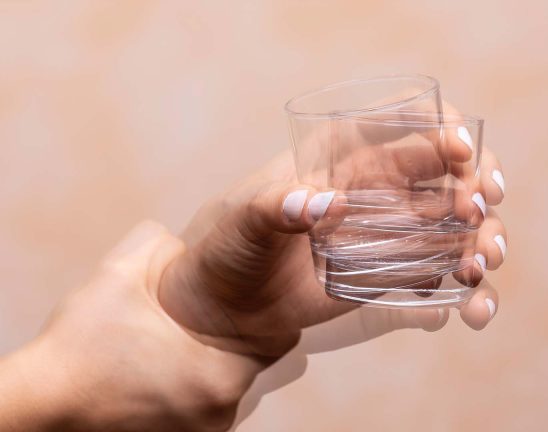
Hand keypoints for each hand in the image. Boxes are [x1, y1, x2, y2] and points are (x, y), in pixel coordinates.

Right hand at [0, 222, 259, 431]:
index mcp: (220, 375)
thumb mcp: (120, 274)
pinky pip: (206, 407)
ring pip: (228, 387)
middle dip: (230, 339)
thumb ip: (162, 243)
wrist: (40, 405)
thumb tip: (188, 239)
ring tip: (175, 346)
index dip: (259, 312)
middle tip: (200, 320)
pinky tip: (165, 370)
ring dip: (209, 366)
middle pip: (252, 363)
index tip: (240, 300)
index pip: (275, 336)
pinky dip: (192, 389)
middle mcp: (220, 411)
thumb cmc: (79, 346)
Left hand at [158, 129, 507, 361]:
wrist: (227, 311)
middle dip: (477, 184)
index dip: (441, 127)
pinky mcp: (394, 273)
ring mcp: (391, 232)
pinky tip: (473, 308)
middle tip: (478, 210)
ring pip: (457, 222)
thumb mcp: (242, 223)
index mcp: (343, 158)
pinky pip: (444, 272)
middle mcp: (377, 188)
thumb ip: (276, 208)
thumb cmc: (227, 251)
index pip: (403, 125)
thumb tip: (321, 203)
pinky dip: (470, 289)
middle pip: (448, 171)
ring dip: (482, 237)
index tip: (461, 150)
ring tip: (479, 263)